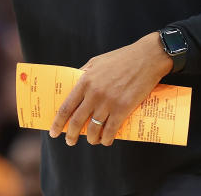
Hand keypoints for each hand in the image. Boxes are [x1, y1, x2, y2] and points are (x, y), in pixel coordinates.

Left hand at [49, 32, 172, 145]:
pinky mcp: (123, 109)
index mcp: (85, 81)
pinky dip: (107, 139)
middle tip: (70, 141)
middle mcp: (94, 93)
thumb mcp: (96, 62)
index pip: (66, 107)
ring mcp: (109, 102)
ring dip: (91, 139)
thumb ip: (83, 74)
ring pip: (94, 128)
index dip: (58, 122)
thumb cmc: (121, 58)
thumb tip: (73, 85)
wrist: (146, 58)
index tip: (54, 131)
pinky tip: (105, 141)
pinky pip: (111, 130)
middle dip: (71, 134)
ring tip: (91, 141)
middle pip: (77, 121)